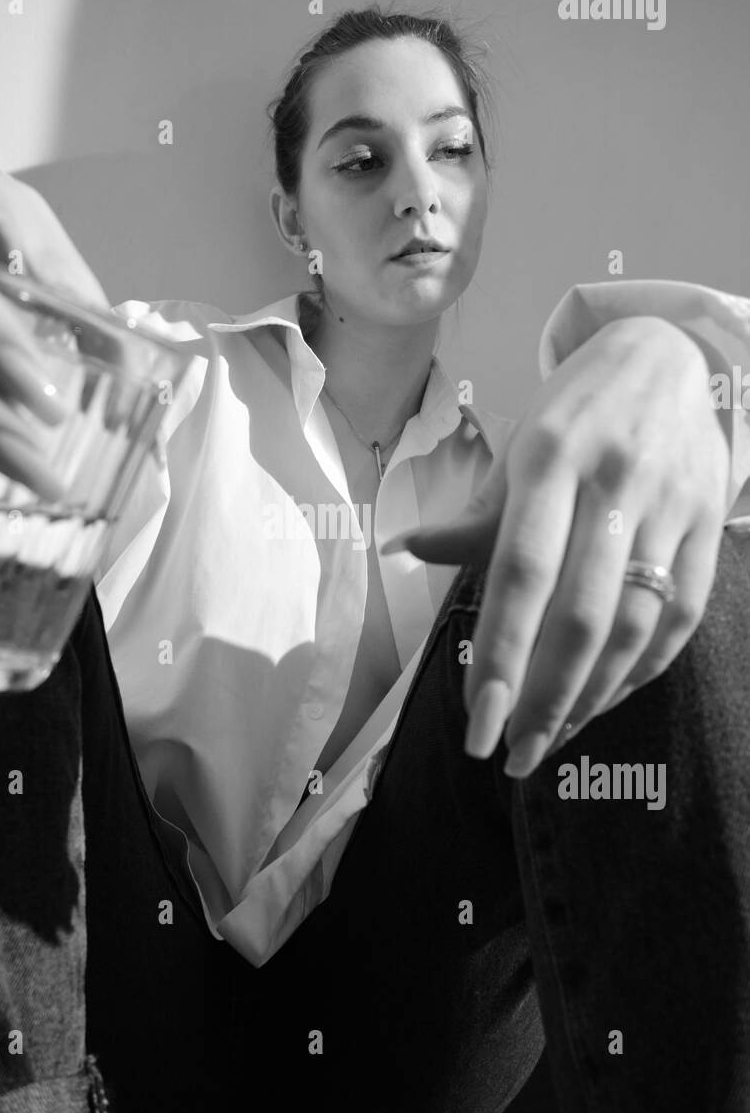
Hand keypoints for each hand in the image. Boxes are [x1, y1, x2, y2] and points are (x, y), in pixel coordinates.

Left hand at [382, 316, 730, 775]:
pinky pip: (680, 615)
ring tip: (551, 737)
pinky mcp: (709, 524)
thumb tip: (404, 552)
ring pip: (635, 624)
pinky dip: (642, 668)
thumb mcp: (517, 447)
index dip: (500, 654)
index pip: (521, 574)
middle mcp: (614, 482)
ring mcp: (670, 506)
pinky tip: (604, 699)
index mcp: (549, 458)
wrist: (671, 356)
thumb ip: (474, 515)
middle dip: (544, 697)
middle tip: (513, 755)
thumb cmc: (574, 413)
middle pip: (582, 614)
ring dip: (592, 695)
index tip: (478, 720)